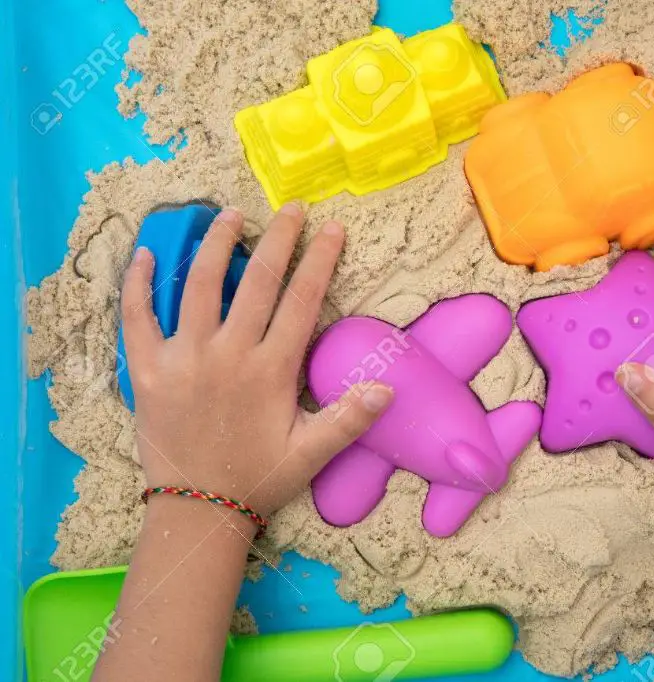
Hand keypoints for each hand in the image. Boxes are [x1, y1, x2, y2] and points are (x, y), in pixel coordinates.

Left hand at [120, 204, 392, 520]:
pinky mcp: (149, 370)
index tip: (331, 229)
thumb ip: (349, 418)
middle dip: (278, 240)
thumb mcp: (311, 453)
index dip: (319, 260)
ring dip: (216, 247)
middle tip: (291, 209)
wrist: (197, 509)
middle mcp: (228, 354)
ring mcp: (184, 358)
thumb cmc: (259, 478)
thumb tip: (388, 386)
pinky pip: (138, 318)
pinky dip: (140, 285)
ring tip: (229, 216)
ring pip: (199, 288)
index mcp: (270, 370)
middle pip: (256, 282)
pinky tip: (147, 254)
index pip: (301, 301)